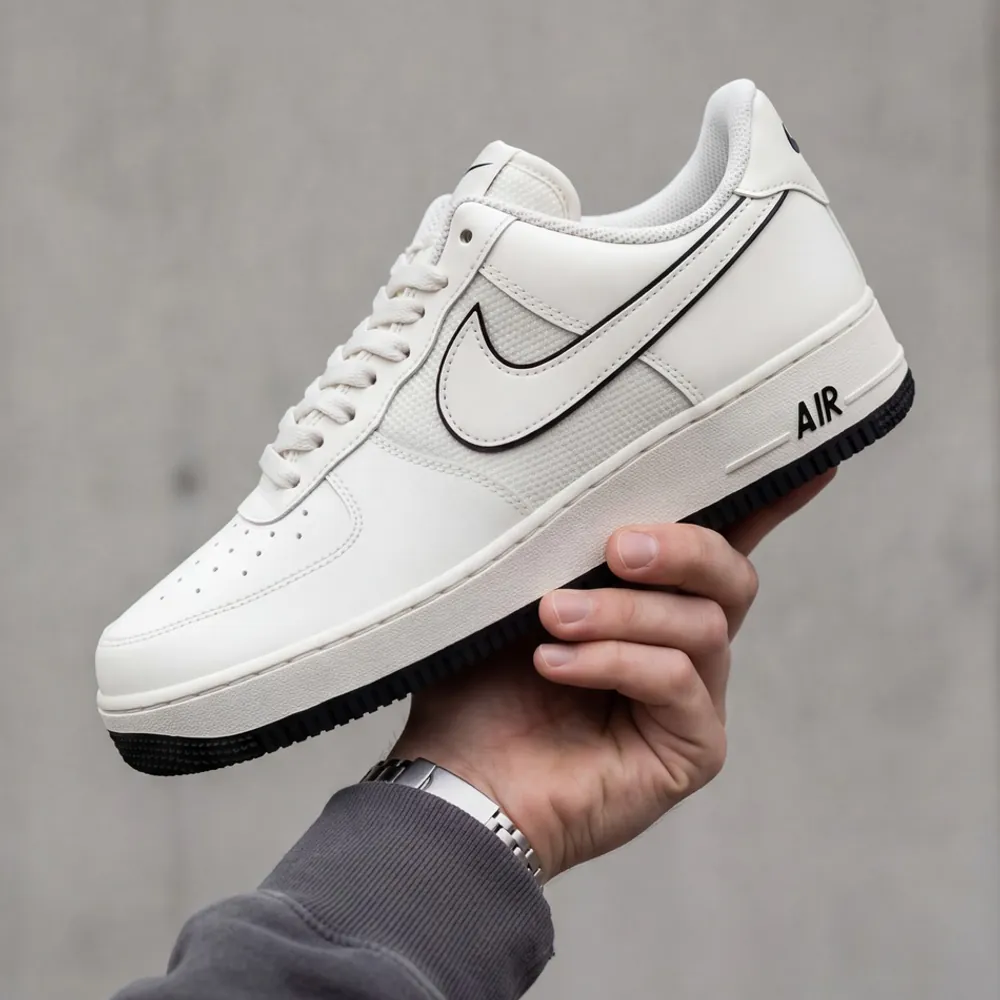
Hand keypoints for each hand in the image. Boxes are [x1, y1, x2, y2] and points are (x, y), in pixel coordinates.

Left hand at [392, 472, 833, 878]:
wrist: (458, 777)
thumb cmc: (480, 684)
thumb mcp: (512, 595)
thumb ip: (559, 546)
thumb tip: (575, 484)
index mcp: (646, 598)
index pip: (715, 542)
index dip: (764, 504)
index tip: (809, 464)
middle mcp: (680, 642)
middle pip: (730, 576)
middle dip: (682, 549)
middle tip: (617, 550)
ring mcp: (691, 696)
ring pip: (700, 624)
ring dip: (622, 613)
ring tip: (553, 617)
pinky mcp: (693, 745)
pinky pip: (676, 679)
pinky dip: (615, 661)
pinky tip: (555, 662)